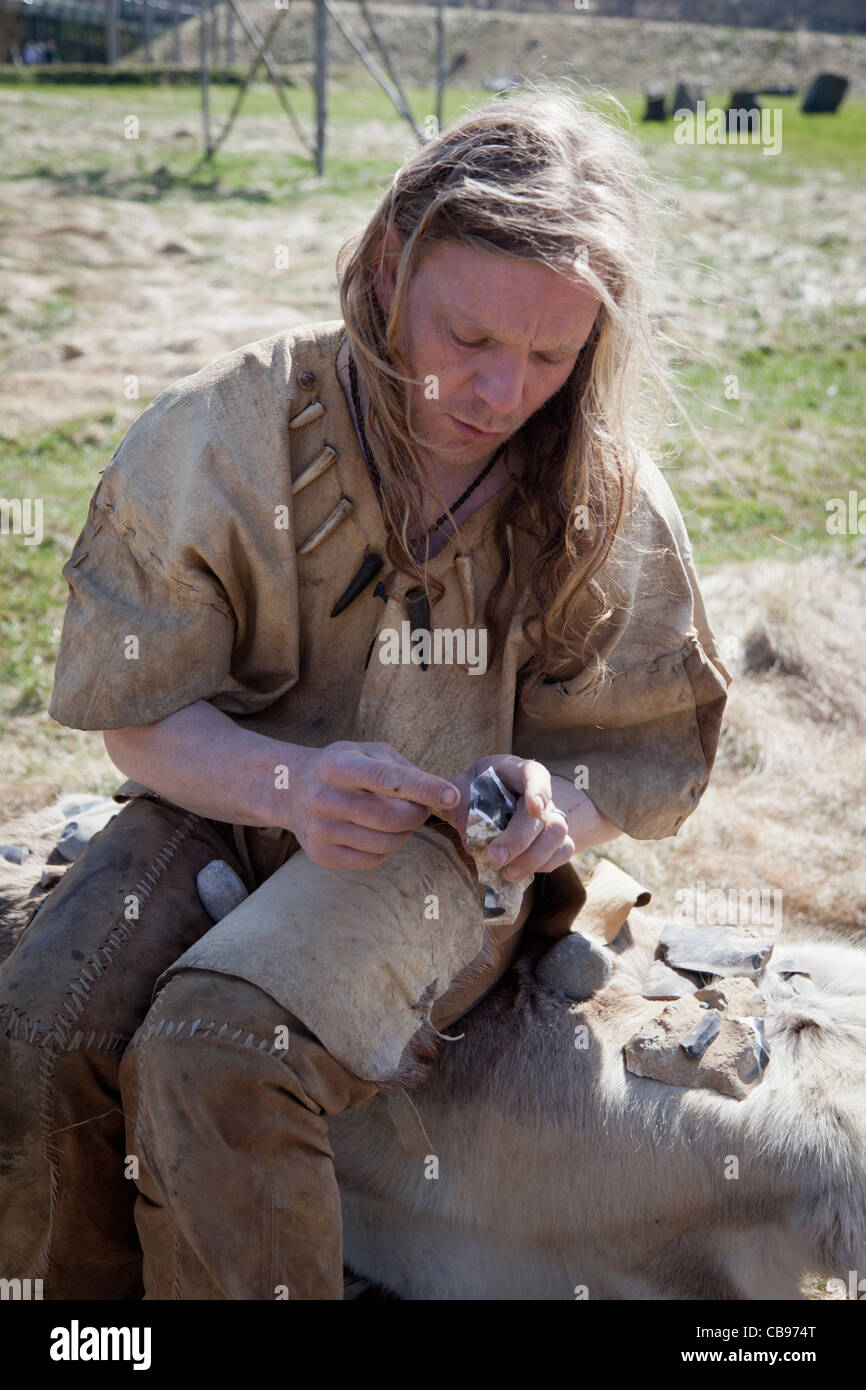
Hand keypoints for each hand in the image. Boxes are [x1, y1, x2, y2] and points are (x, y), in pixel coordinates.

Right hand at [285, 740, 458, 870]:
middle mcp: (324, 798)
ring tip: (400, 819)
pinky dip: (388, 848)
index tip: (452, 795)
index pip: (388, 779)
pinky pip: (373, 860)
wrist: (291, 789)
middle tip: (422, 807)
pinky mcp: (322, 855)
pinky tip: (379, 832)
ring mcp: (320, 830)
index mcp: (337, 765)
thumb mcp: (367, 752)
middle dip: (418, 814)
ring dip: (405, 833)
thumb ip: (402, 768)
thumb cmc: (341, 768)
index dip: (424, 788)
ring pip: (386, 843)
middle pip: (390, 818)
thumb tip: (437, 793)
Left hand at [439, 754, 575, 878]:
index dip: (538, 791)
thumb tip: (466, 830)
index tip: (534, 808)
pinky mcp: (555, 838)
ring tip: (507, 873)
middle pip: (542, 815)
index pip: (535, 775)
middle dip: (519, 840)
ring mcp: (551, 815)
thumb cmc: (475, 788)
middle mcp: (540, 794)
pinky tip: (520, 872)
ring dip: (533, 858)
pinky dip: (545, 865)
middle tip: (496, 858)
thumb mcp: (461, 787)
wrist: (489, 797)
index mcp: (519, 772)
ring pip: (557, 834)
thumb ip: (458, 804)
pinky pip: (564, 851)